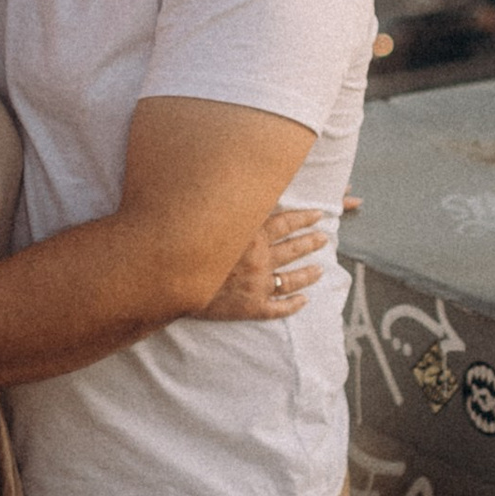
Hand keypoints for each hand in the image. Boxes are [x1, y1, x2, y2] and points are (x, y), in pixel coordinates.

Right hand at [196, 196, 352, 323]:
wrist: (170, 280)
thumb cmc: (185, 244)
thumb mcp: (209, 217)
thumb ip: (229, 205)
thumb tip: (244, 187)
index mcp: (250, 235)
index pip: (285, 222)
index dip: (304, 217)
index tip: (319, 214)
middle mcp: (258, 259)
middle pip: (293, 249)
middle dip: (311, 243)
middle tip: (324, 239)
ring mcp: (256, 285)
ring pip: (291, 280)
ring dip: (308, 274)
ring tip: (320, 270)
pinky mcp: (250, 307)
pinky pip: (278, 308)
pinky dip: (293, 305)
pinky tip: (304, 302)